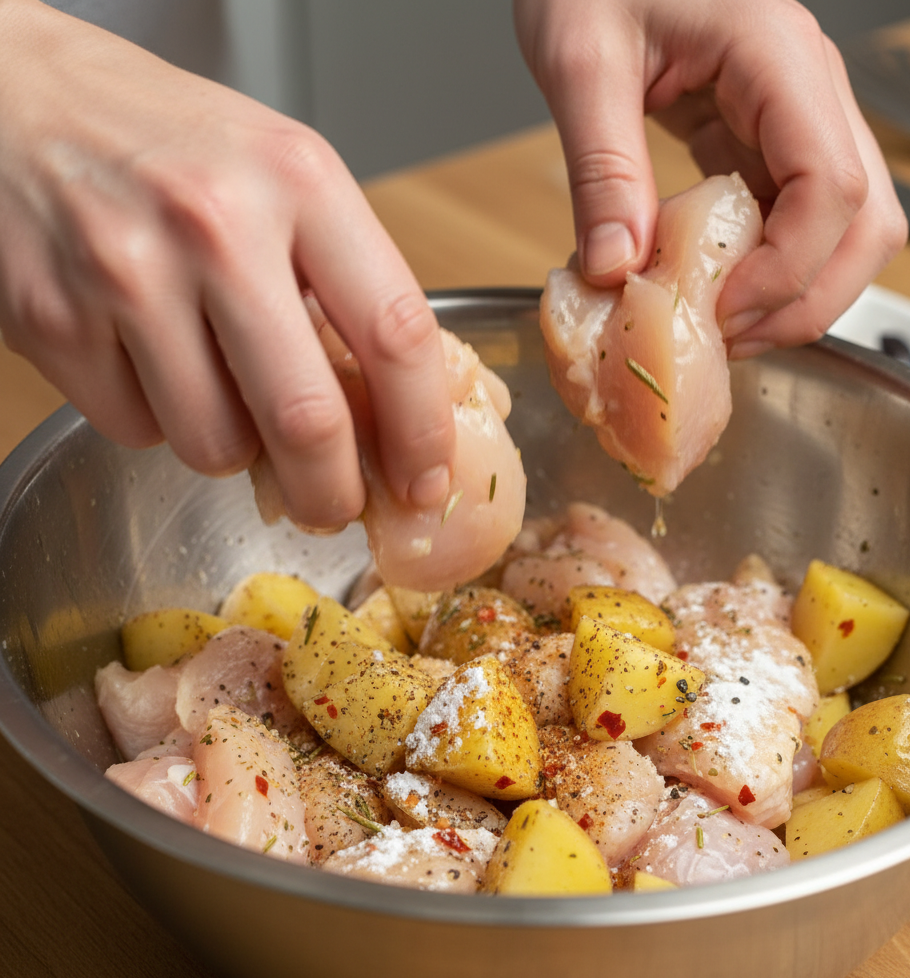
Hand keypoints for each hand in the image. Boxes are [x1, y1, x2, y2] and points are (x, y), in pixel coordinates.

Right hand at [0, 0, 454, 529]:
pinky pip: (136, 430)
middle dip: (330, 492)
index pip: (396, 334)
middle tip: (333, 506)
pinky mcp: (51, 318)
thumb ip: (343, 285)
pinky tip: (145, 359)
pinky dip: (155, 419)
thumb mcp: (284, 176)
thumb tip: (390, 418)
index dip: (421, 430)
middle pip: (307, 421)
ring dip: (231, 446)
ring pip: (215, 446)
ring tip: (217, 385)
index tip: (424, 480)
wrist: (19, 95)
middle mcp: (216, 224)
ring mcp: (126, 272)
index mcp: (300, 181)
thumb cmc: (171, 142)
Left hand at [514, 0, 906, 355]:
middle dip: (805, 300)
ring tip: (719, 326)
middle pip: (867, 222)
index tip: (721, 311)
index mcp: (776, 56)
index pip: (833, 184)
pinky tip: (709, 292)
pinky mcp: (768, 145)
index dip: (788, 269)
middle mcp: (807, 90)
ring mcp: (796, 121)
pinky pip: (795, 224)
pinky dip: (763, 272)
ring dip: (792, 294)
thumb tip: (616, 269)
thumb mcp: (580, 60)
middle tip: (727, 338)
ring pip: (844, 232)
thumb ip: (602, 168)